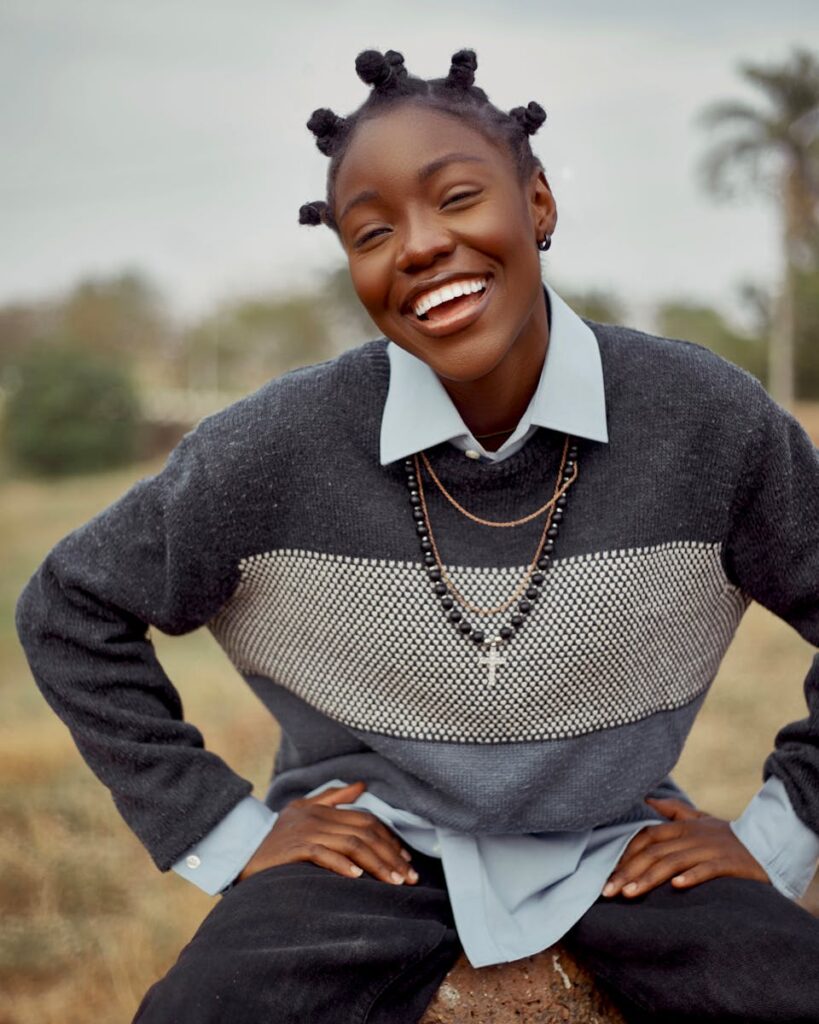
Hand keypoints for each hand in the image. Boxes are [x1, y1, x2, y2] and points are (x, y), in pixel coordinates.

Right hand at [235, 781, 417, 886]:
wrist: (238, 848)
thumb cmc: (274, 835)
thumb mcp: (303, 810)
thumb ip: (333, 798)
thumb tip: (361, 784)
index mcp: (323, 809)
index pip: (367, 820)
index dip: (389, 838)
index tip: (406, 859)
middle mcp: (318, 817)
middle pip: (365, 832)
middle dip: (391, 854)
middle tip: (409, 876)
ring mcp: (306, 832)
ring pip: (352, 844)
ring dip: (377, 864)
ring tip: (394, 882)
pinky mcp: (293, 849)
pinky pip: (323, 855)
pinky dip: (343, 865)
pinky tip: (358, 878)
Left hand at [601, 796, 770, 898]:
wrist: (766, 844)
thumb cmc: (726, 835)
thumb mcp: (699, 818)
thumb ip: (673, 810)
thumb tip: (647, 799)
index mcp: (682, 826)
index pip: (646, 838)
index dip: (625, 854)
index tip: (607, 873)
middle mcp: (692, 836)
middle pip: (653, 853)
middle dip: (628, 872)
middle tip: (607, 891)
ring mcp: (709, 849)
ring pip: (673, 863)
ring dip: (649, 879)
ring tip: (629, 894)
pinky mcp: (728, 864)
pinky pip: (707, 870)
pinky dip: (691, 877)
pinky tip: (676, 888)